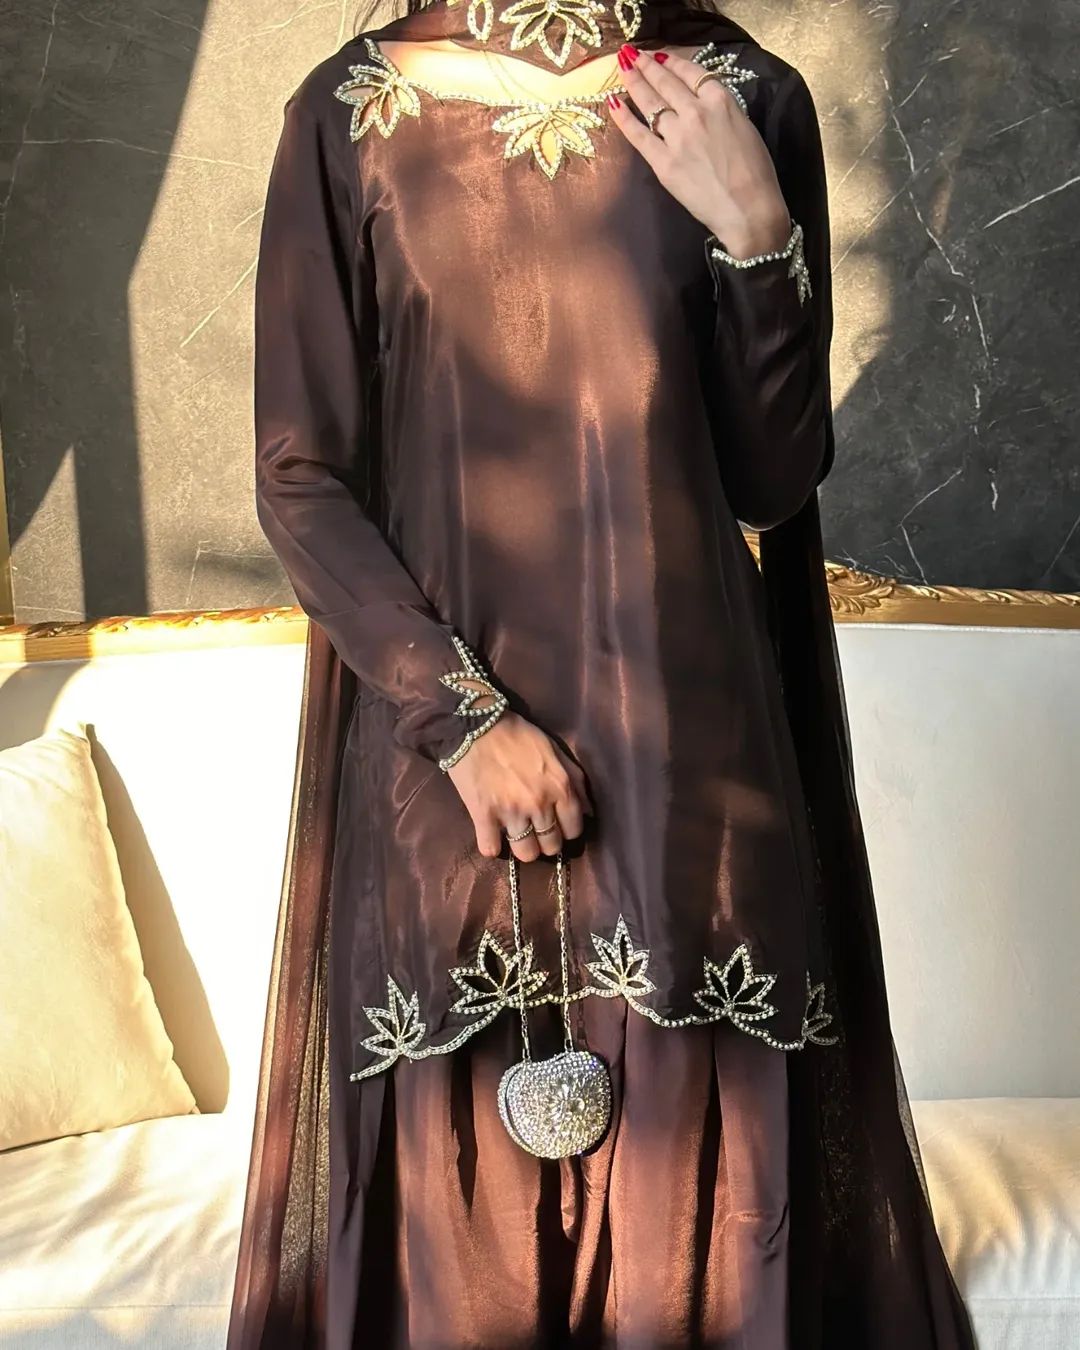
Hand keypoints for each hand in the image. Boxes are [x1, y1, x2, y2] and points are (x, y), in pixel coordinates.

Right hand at [447, 711, 592, 861]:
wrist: (476, 725)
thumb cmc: (518, 735)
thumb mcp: (555, 750)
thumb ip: (576, 780)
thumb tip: (589, 812)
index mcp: (560, 788)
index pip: (574, 830)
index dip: (566, 830)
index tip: (557, 825)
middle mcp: (539, 804)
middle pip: (551, 847)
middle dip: (546, 842)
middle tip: (536, 830)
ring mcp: (511, 812)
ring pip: (525, 854)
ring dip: (522, 848)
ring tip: (516, 835)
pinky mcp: (483, 815)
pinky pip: (490, 849)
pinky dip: (491, 846)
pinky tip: (491, 837)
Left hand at [606, 46, 791, 258]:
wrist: (747, 210)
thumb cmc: (756, 173)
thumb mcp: (746, 128)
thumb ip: (722, 111)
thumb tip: (703, 104)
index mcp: (721, 101)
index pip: (691, 72)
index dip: (673, 62)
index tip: (660, 56)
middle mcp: (696, 113)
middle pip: (666, 82)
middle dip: (646, 65)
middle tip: (632, 54)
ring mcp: (677, 137)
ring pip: (650, 103)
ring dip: (633, 81)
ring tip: (622, 67)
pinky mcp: (663, 162)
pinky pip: (638, 134)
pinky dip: (624, 117)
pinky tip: (613, 103)